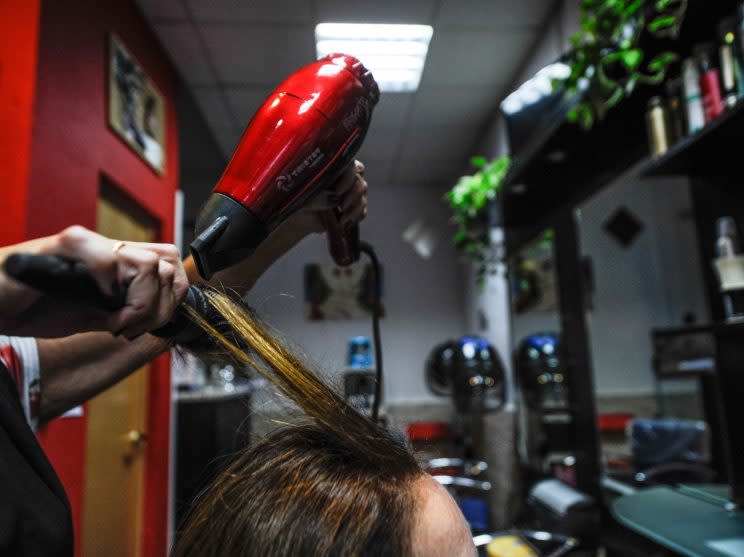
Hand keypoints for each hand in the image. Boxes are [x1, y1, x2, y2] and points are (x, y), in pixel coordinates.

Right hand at [0, 226, 187, 338]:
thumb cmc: (35, 307)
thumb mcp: (94, 317)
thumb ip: (126, 313)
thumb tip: (161, 319)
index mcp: (119, 261)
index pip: (171, 265)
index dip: (170, 298)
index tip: (143, 325)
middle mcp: (109, 247)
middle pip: (168, 265)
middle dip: (159, 306)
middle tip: (129, 326)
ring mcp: (89, 245)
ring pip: (149, 264)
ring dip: (140, 301)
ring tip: (114, 319)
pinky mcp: (63, 246)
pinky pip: (108, 258)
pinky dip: (110, 287)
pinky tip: (96, 302)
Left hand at [280, 159, 368, 237]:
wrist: (298, 218)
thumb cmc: (295, 201)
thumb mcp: (301, 197)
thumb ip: (316, 196)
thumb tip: (335, 197)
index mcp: (330, 167)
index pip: (349, 164)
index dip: (348, 177)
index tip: (338, 191)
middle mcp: (342, 177)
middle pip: (359, 180)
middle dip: (353, 195)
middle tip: (341, 207)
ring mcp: (349, 192)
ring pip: (362, 196)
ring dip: (355, 209)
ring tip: (342, 219)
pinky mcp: (352, 207)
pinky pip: (362, 210)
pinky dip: (356, 216)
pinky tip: (344, 222)